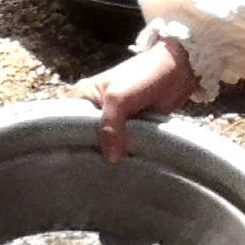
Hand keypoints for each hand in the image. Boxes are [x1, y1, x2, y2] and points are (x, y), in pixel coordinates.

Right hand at [67, 40, 199, 162]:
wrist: (180, 70)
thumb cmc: (145, 75)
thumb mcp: (119, 99)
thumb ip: (109, 127)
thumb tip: (111, 158)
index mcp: (82, 95)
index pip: (64, 122)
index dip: (68, 140)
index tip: (72, 161)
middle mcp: (93, 108)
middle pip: (84, 136)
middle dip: (90, 151)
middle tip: (91, 172)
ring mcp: (112, 119)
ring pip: (104, 143)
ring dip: (109, 153)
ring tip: (106, 174)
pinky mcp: (130, 128)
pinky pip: (121, 145)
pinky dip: (123, 153)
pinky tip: (121, 168)